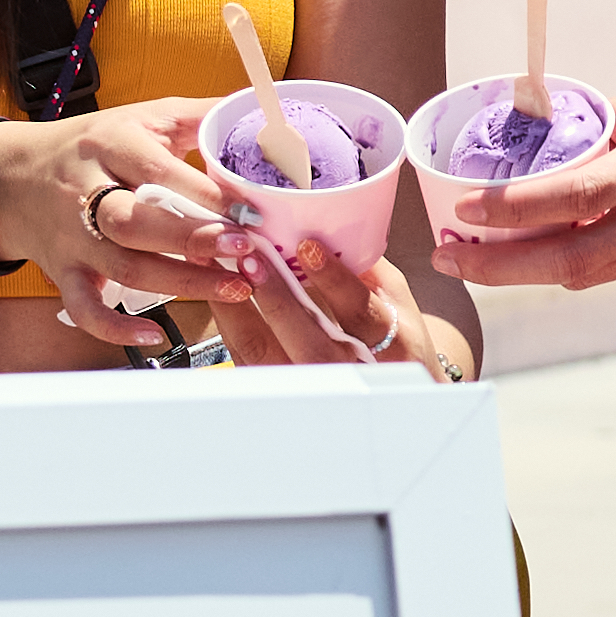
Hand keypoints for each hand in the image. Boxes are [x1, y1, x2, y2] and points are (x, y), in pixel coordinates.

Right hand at [0, 98, 239, 335]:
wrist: (12, 176)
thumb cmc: (94, 145)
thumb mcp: (143, 117)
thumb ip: (200, 116)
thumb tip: (259, 110)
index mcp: (112, 146)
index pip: (162, 172)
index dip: (209, 196)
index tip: (253, 213)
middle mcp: (87, 192)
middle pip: (138, 222)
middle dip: (193, 239)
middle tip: (244, 251)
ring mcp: (73, 238)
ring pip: (123, 266)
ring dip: (181, 283)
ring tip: (233, 288)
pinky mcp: (63, 271)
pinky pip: (84, 307)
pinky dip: (115, 327)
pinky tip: (156, 334)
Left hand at [212, 228, 471, 380]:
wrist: (392, 393)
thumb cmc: (396, 342)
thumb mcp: (396, 300)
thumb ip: (368, 266)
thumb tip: (332, 223)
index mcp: (393, 342)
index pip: (361, 311)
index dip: (334, 280)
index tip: (307, 246)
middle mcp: (353, 371)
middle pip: (309, 340)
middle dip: (276, 296)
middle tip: (252, 255)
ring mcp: (314, 387)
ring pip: (267, 355)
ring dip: (239, 309)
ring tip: (222, 268)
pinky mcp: (282, 392)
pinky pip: (247, 361)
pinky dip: (230, 325)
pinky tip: (219, 295)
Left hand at [435, 70, 615, 288]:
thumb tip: (567, 126)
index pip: (567, 197)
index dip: (508, 211)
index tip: (465, 210)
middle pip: (565, 261)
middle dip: (498, 266)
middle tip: (450, 256)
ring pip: (593, 272)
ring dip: (535, 268)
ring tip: (489, 256)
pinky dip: (594, 255)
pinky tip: (571, 241)